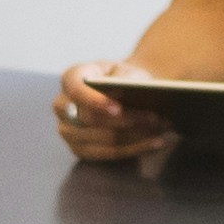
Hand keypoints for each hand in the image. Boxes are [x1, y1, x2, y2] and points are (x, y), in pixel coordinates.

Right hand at [53, 62, 175, 165]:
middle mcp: (63, 106)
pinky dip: (135, 149)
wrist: (123, 94)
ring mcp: (68, 131)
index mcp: (70, 78)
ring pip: (103, 139)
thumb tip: (124, 88)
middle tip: (154, 118)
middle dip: (125, 120)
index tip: (118, 109)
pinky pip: (108, 154)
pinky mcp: (80, 150)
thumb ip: (124, 76)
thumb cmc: (123, 78)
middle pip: (91, 119)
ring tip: (160, 130)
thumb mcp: (126, 70)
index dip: (95, 101)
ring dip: (135, 136)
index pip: (76, 91)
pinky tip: (156, 143)